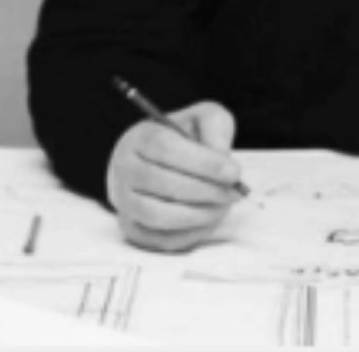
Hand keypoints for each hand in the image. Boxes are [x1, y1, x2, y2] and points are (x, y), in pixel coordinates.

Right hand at [106, 100, 243, 251]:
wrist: (164, 161)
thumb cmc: (186, 137)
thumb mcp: (204, 118)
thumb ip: (214, 127)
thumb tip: (222, 157)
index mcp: (140, 137)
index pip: (165, 148)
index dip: (202, 162)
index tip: (233, 172)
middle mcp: (125, 169)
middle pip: (161, 183)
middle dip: (205, 190)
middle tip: (233, 192)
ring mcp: (125, 201)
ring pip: (157, 215)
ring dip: (198, 214)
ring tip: (223, 206)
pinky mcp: (132, 228)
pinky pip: (160, 239)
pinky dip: (190, 233)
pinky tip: (210, 218)